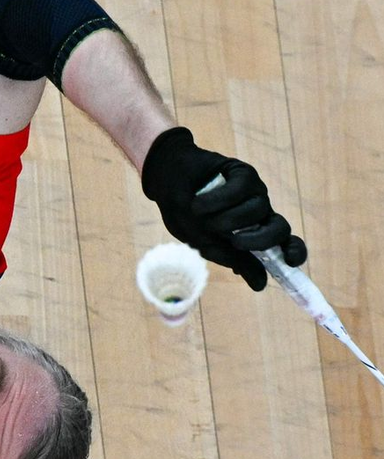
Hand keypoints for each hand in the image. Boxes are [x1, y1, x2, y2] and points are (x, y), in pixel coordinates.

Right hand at [141, 126, 306, 290]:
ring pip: (257, 210)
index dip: (293, 252)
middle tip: (235, 242)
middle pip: (280, 228)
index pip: (284, 243)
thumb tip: (260, 285)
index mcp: (254, 233)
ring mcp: (252, 192)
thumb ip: (233, 260)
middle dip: (259, 239)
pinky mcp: (242, 173)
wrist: (165, 185)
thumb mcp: (205, 245)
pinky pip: (241, 190)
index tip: (290, 262)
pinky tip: (198, 204)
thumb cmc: (185, 216)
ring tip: (199, 216)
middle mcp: (258, 213)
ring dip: (226, 219)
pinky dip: (216, 201)